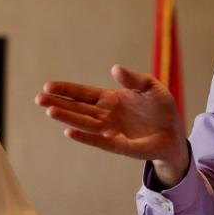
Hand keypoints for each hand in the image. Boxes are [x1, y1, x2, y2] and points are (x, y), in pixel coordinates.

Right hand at [36, 65, 188, 183]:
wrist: (174, 133)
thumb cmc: (161, 108)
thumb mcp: (150, 87)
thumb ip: (134, 78)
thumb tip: (115, 68)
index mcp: (110, 99)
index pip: (84, 93)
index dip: (67, 90)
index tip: (48, 86)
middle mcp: (106, 115)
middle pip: (78, 108)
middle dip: (59, 103)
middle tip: (39, 98)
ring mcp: (111, 131)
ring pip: (84, 123)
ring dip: (68, 118)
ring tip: (50, 111)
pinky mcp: (120, 146)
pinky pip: (99, 141)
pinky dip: (85, 137)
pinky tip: (70, 132)